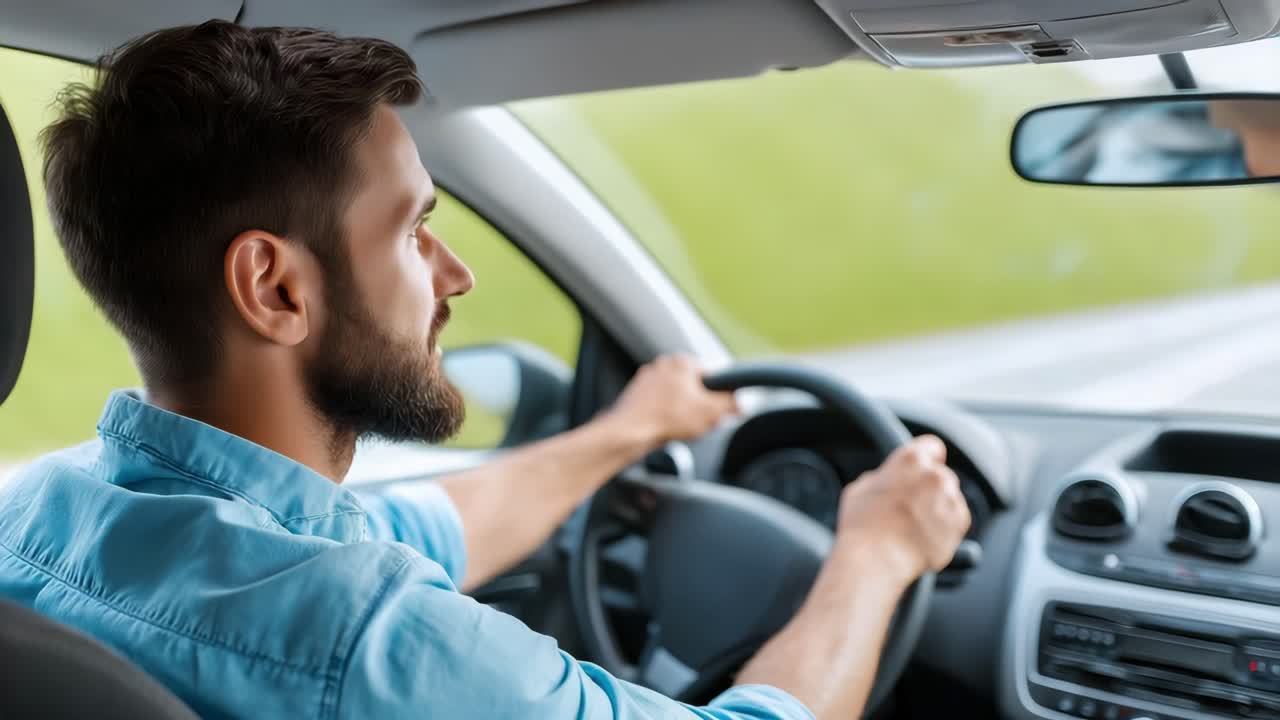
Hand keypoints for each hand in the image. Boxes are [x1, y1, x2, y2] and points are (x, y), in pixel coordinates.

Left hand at [608, 354, 737, 444]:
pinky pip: (659, 406)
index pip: (713, 375)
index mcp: (682, 362)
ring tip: (680, 428)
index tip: (720, 411)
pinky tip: (665, 429)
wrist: (629, 433)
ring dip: (682, 411)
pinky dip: (665, 416)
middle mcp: (663, 365)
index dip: (720, 396)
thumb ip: (732, 404)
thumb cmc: (668, 419)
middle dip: (700, 405)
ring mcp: (647, 380)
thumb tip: (743, 403)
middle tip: (700, 422)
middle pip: (694, 386)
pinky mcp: (636, 396)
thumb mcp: (712, 412)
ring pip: (676, 397)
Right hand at [836, 435, 970, 586]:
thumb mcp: (859, 489)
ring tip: (914, 526)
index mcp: (910, 459)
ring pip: (949, 497)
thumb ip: (879, 477)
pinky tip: (923, 536)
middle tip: (910, 505)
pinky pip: (957, 519)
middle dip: (929, 487)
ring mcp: (950, 498)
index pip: (931, 446)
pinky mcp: (960, 523)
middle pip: (940, 474)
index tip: (922, 467)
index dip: (926, 457)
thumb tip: (885, 480)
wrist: (876, 560)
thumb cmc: (862, 526)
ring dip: (938, 507)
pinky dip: (945, 527)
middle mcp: (935, 474)